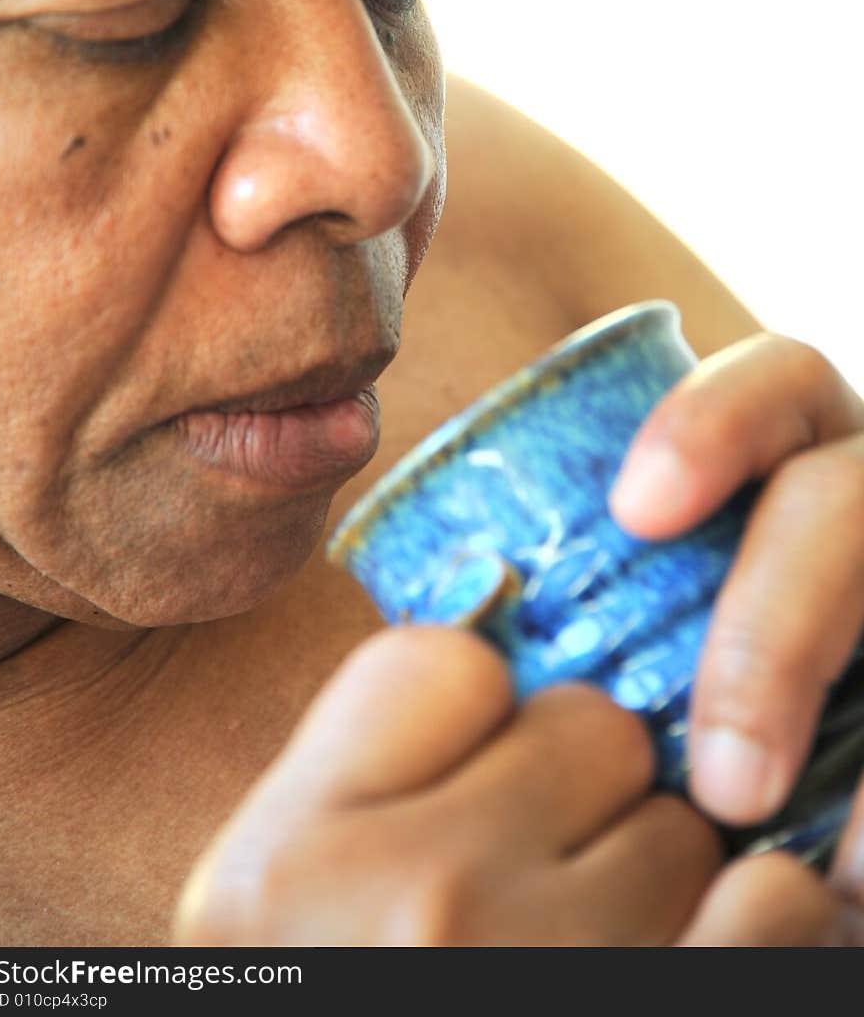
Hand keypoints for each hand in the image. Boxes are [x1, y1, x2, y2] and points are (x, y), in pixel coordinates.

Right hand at [174, 626, 721, 944]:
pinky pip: (769, 907)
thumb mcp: (272, 912)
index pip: (444, 662)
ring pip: (679, 817)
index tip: (463, 768)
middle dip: (575, 783)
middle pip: (583, 725)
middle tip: (544, 861)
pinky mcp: (671, 1010)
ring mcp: (553, 971)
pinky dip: (742, 921)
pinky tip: (679, 945)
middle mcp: (418, 910)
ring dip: (653, 866)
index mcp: (284, 867)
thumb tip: (485, 636)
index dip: (470, 708)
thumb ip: (354, 776)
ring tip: (596, 927)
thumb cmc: (328, 994)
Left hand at [608, 333, 863, 840]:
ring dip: (822, 703)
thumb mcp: (636, 597)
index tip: (635, 511)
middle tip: (718, 775)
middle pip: (843, 498)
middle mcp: (859, 497)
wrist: (798, 752)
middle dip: (778, 622)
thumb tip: (442, 634)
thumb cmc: (677, 654)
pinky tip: (847, 875)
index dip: (713, 424)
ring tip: (759, 829)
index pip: (771, 388)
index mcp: (784, 457)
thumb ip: (573, 590)